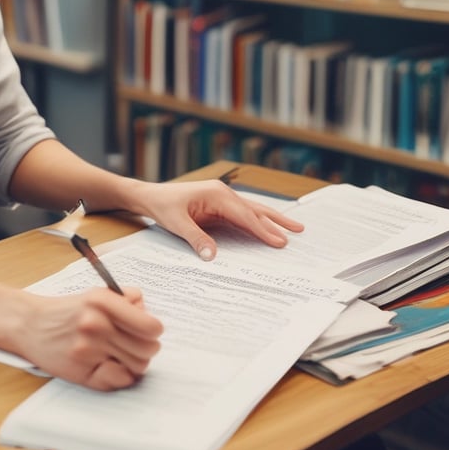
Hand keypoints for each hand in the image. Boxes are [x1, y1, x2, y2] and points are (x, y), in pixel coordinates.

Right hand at [16, 287, 162, 390]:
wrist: (31, 325)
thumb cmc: (69, 311)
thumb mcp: (97, 294)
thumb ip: (127, 300)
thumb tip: (149, 317)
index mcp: (103, 301)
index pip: (149, 326)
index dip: (154, 331)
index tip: (150, 332)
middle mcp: (96, 324)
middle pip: (148, 349)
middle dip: (147, 347)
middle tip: (134, 344)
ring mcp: (88, 349)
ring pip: (137, 365)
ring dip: (134, 361)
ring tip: (119, 353)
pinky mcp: (82, 371)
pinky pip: (119, 380)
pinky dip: (120, 375)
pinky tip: (109, 365)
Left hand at [138, 179, 303, 260]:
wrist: (151, 196)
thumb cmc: (162, 206)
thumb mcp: (176, 224)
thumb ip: (196, 238)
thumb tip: (212, 256)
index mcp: (216, 194)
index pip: (244, 215)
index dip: (262, 229)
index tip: (279, 241)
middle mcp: (223, 193)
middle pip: (254, 209)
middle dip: (276, 222)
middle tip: (297, 233)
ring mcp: (222, 197)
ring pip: (252, 210)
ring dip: (272, 219)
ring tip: (293, 227)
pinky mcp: (219, 204)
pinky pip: (242, 213)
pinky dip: (257, 220)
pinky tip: (267, 227)